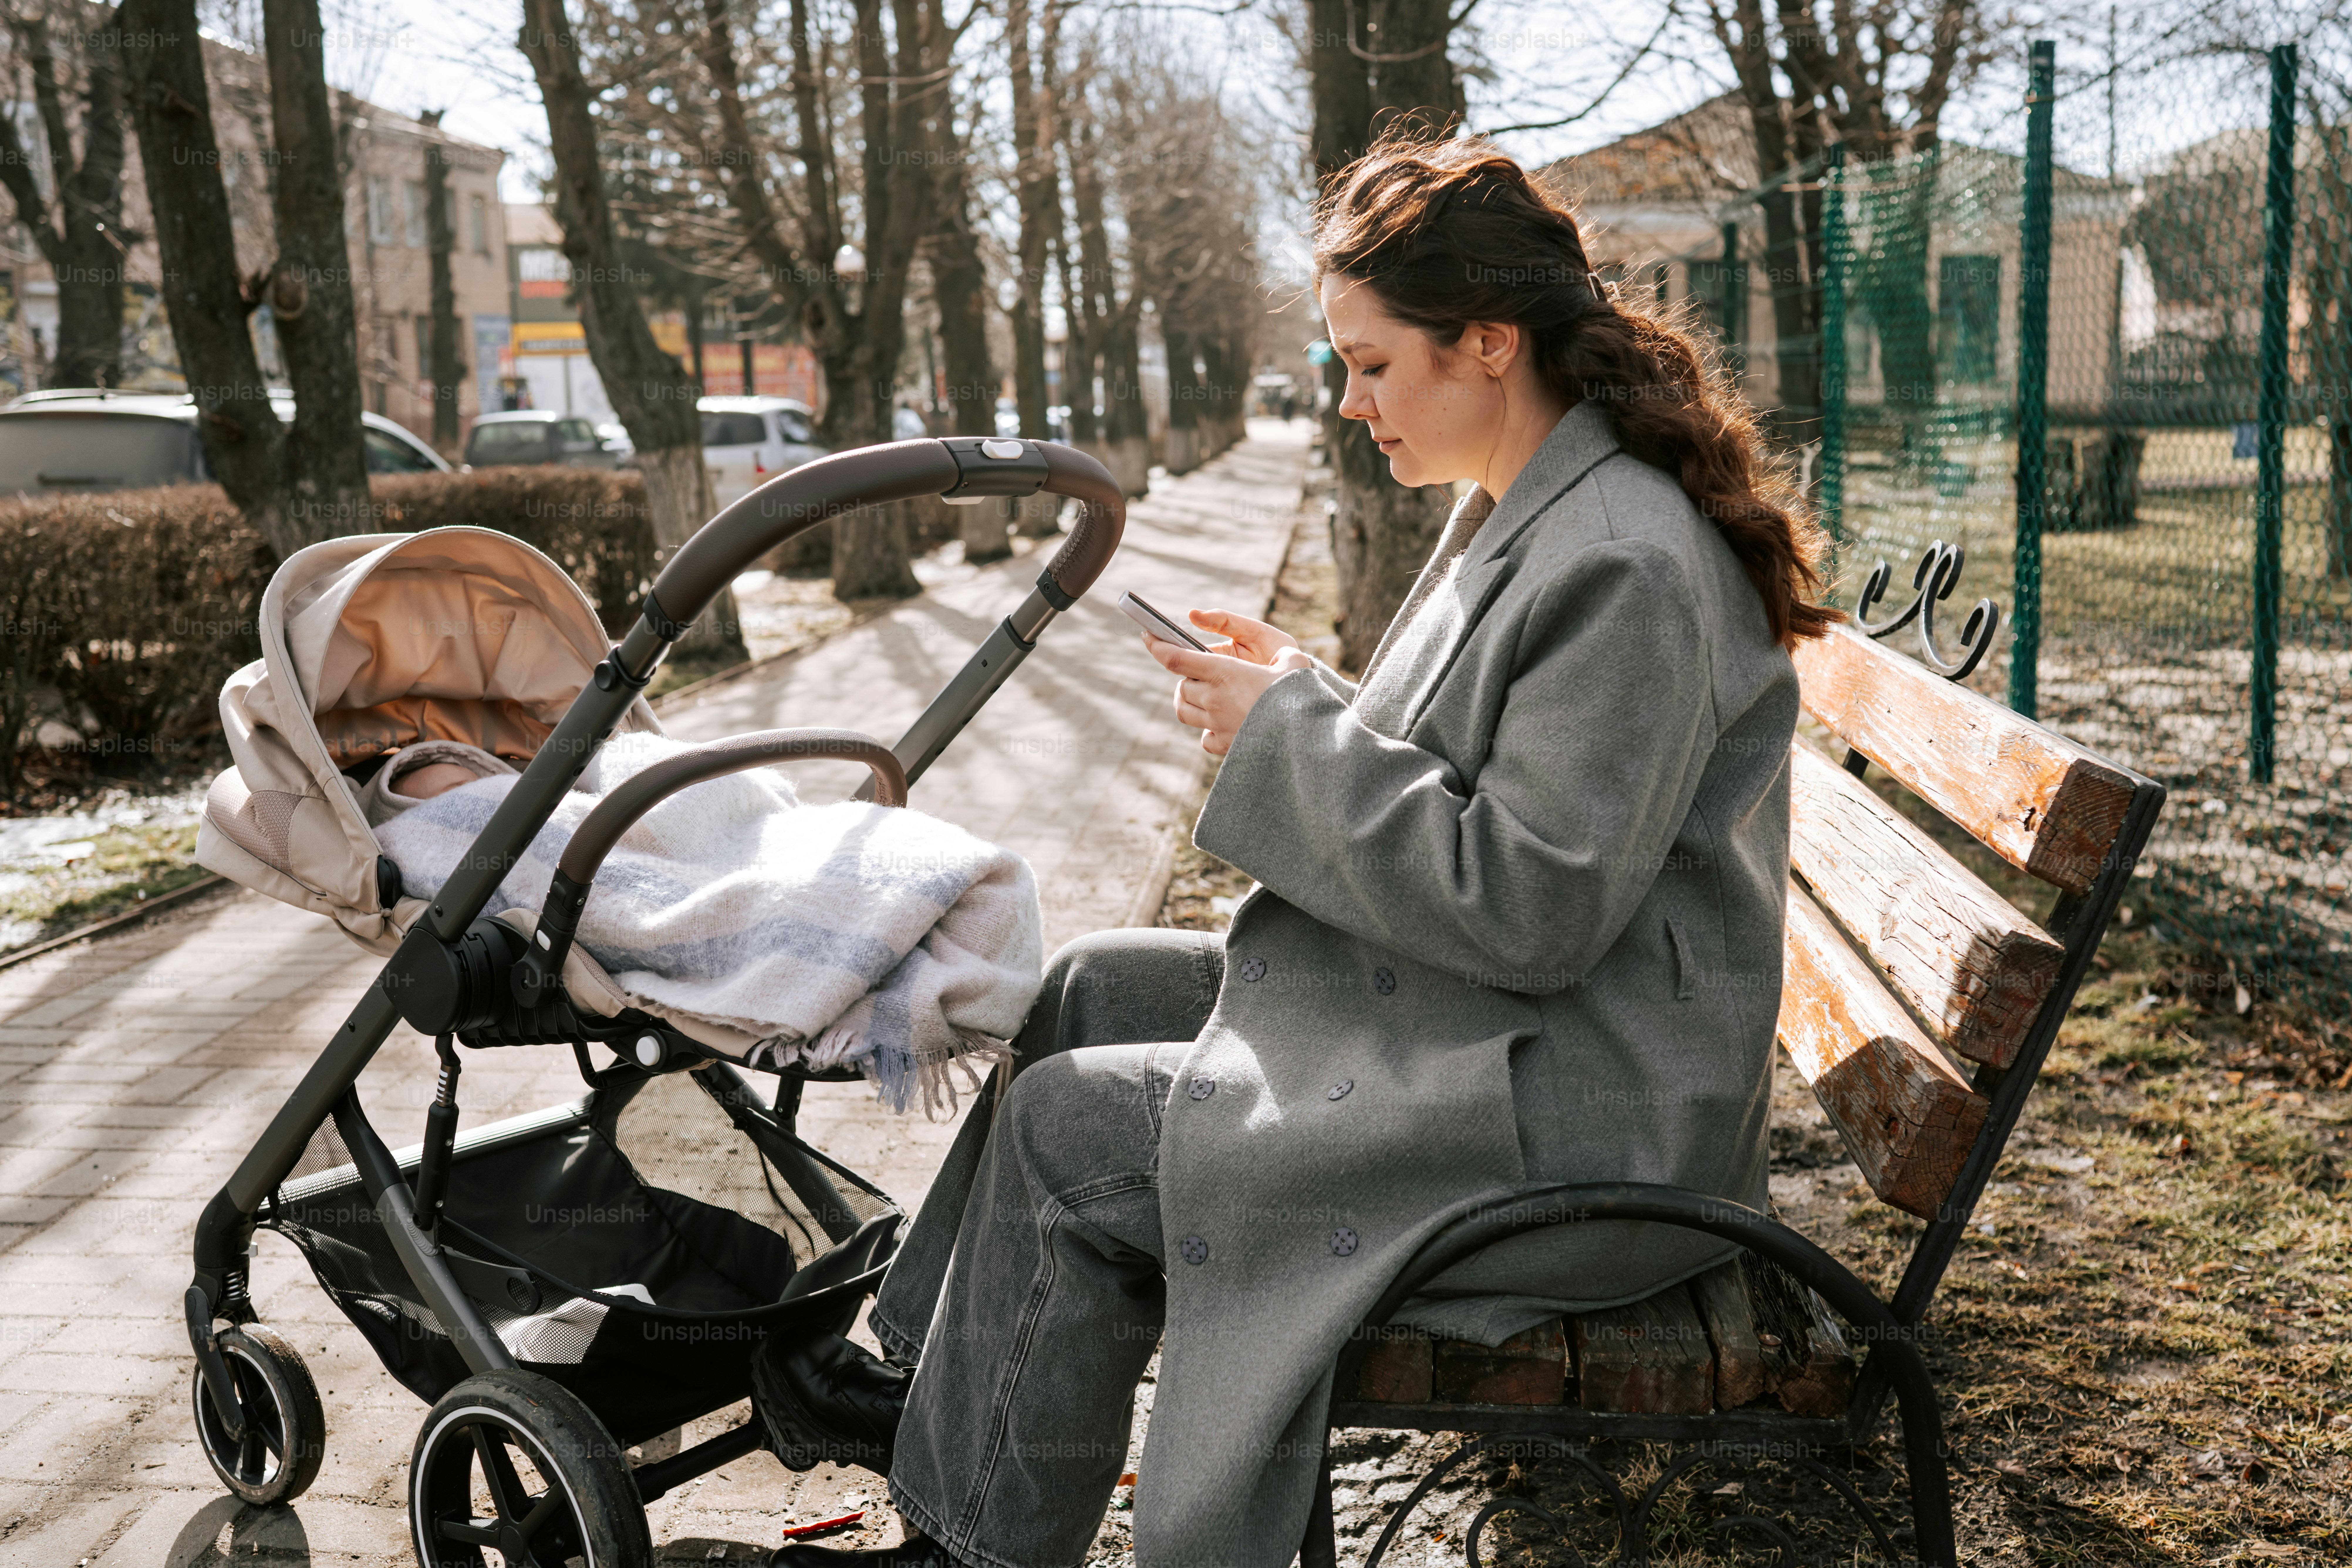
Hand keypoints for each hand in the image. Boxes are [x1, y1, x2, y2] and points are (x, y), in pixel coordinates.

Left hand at [1142, 618, 1314, 755]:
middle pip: (1180, 686)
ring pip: (1184, 710)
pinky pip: (1203, 737)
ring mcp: (1217, 724)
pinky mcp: (1225, 746)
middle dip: (1186, 677)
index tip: (1147, 636)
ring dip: (1189, 700)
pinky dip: (1207, 729)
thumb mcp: (1295, 663)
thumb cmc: (1300, 697)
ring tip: (1206, 695)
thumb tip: (1283, 655)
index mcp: (1225, 673)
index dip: (1157, 646)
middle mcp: (1214, 699)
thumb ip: (1284, 655)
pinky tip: (1222, 723)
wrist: (1305, 741)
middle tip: (1201, 673)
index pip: (1176, 659)